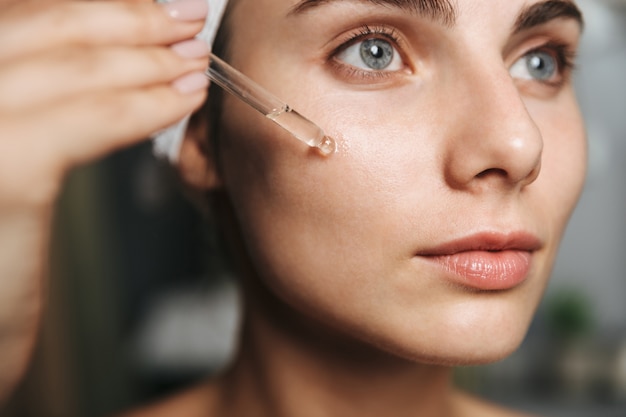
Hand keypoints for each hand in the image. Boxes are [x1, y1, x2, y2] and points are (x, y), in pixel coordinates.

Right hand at [0, 0, 209, 403]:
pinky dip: (142, 106)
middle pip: (37, 26)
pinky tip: (182, 99)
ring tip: (194, 58)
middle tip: (185, 19)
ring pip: (67, 66)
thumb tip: (99, 63)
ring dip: (145, 57)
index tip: (150, 11)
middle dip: (125, 19)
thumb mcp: (4, 155)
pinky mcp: (0, 167)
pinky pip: (84, 121)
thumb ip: (36, 104)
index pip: (18, 20)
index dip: (91, 11)